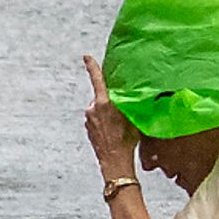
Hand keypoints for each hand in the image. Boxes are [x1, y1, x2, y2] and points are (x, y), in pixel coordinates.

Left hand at [81, 55, 140, 173]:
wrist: (115, 161)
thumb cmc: (126, 140)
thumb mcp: (132, 116)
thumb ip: (128, 102)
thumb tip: (131, 94)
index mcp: (104, 103)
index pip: (97, 79)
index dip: (92, 66)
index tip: (86, 57)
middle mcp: (92, 109)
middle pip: (102, 97)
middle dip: (110, 102)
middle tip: (122, 115)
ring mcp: (89, 120)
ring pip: (99, 110)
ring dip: (107, 114)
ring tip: (119, 127)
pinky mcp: (88, 128)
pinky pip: (97, 120)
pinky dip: (104, 123)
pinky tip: (113, 132)